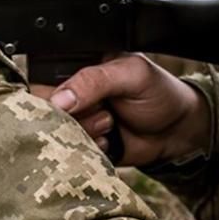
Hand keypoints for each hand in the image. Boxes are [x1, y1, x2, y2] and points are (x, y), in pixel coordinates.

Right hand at [30, 54, 210, 166]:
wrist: (177, 131)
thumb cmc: (158, 93)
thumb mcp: (130, 75)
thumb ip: (94, 81)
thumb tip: (60, 99)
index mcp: (77, 66)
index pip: (41, 76)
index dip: (49, 92)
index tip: (68, 102)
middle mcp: (70, 92)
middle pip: (44, 108)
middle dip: (73, 114)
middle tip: (103, 110)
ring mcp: (75, 120)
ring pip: (56, 133)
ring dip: (85, 132)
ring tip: (110, 122)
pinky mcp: (81, 145)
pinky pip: (70, 153)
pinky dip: (89, 149)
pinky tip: (109, 139)